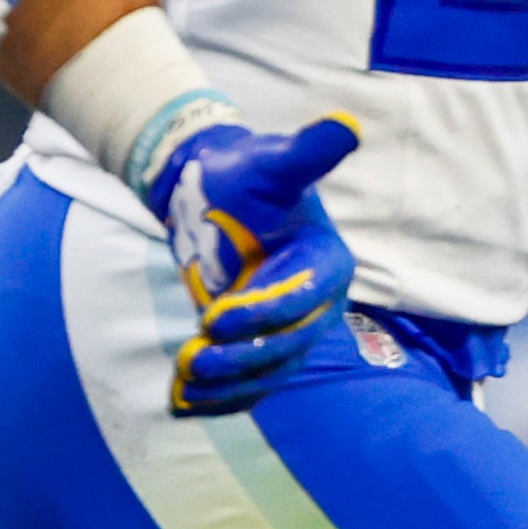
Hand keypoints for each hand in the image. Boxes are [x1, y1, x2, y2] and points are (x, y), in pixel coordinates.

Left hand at [147, 117, 361, 414]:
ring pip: (267, 372)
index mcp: (328, 262)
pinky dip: (218, 398)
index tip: (214, 317)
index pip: (303, 298)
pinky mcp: (262, 350)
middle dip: (241, 357)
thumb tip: (347, 124)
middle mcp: (317, 304)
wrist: (220, 197)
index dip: (263, 312)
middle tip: (193, 358)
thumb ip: (308, 152)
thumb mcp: (274, 162)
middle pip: (287, 344)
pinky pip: (248, 383)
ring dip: (227, 384)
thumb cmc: (249, 175)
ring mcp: (291, 332)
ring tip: (183, 383)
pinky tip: (180, 404)